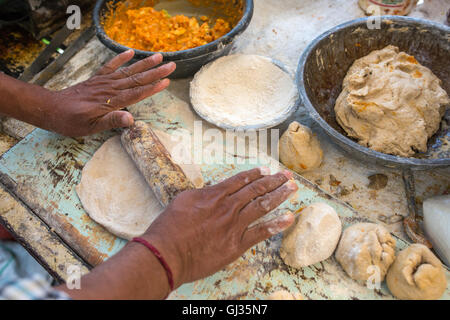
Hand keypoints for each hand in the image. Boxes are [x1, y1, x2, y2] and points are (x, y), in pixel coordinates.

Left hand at [46, 50, 175, 136]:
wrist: (51, 108)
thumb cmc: (71, 121)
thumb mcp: (91, 127)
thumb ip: (111, 121)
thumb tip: (131, 119)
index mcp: (111, 102)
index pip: (136, 93)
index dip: (153, 88)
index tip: (167, 81)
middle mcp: (109, 89)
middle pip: (137, 80)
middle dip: (155, 73)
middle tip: (172, 65)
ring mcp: (103, 82)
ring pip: (128, 71)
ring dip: (144, 64)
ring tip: (159, 56)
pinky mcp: (97, 79)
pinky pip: (110, 66)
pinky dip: (120, 58)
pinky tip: (130, 52)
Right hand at [143, 167, 297, 288]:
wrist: (167, 252)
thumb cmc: (170, 227)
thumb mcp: (183, 200)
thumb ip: (202, 194)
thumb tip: (212, 192)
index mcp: (214, 195)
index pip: (240, 180)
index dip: (255, 174)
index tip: (267, 170)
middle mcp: (228, 207)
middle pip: (255, 190)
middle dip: (273, 180)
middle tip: (287, 174)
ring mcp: (234, 225)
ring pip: (261, 206)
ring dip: (279, 195)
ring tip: (292, 188)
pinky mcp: (236, 244)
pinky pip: (260, 232)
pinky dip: (276, 225)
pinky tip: (288, 217)